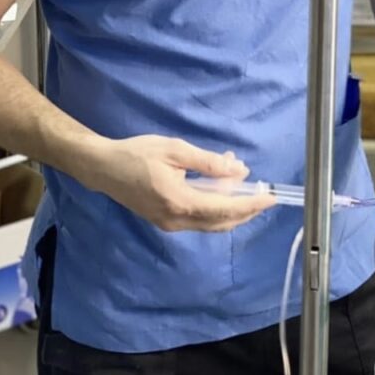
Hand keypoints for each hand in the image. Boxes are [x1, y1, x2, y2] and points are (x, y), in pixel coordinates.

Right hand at [84, 135, 274, 232]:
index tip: (271, 198)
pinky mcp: (165, 221)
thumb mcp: (175, 150)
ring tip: (244, 185)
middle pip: (221, 222)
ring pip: (211, 223)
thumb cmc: (137, 153)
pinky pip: (199, 220)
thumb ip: (208, 162)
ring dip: (231, 208)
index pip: (225, 208)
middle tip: (264, 195)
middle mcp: (176, 220)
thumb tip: (239, 170)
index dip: (251, 204)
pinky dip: (215, 207)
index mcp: (180, 201)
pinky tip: (220, 188)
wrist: (103, 168)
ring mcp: (169, 224)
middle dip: (246, 210)